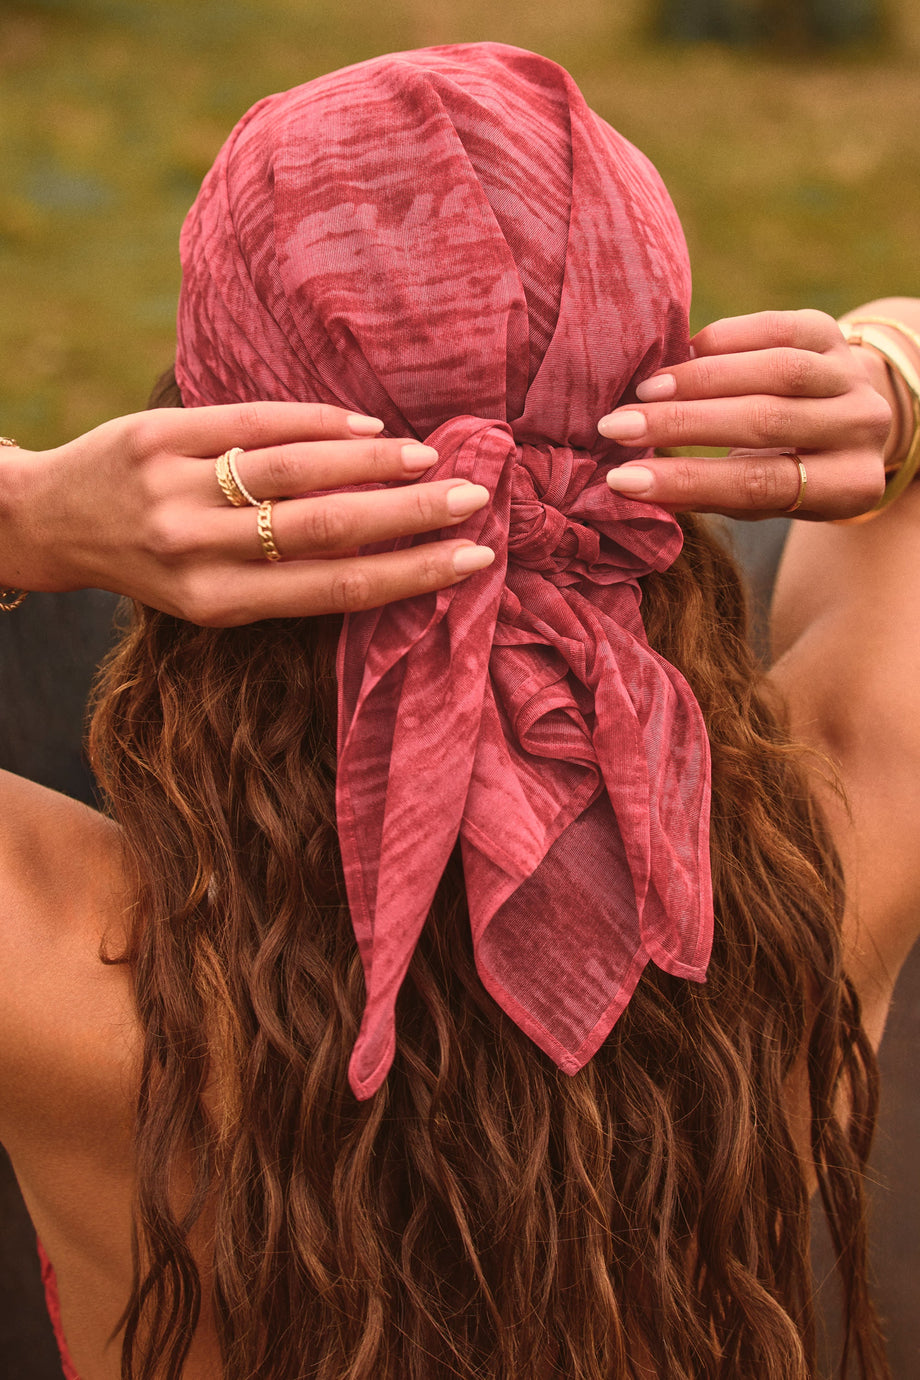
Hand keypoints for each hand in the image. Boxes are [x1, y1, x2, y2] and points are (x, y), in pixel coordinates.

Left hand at [0, 403, 492, 624]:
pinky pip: (254, 422)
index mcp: (218, 604)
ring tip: (429, 457)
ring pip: (296, 470)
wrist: (54, 522)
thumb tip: (387, 553)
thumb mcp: (208, 598)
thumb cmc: (154, 566)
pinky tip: (365, 425)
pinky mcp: (161, 434)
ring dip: (375, 461)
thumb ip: (282, 580)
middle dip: (411, 515)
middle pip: (328, 529)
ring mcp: (178, 489)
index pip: (336, 588)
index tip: (473, 559)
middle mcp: (198, 551)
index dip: (412, 573)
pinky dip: (318, 421)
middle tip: (473, 499)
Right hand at [598, 309, 890, 520]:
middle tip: (618, 428)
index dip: (688, 481)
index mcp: (847, 485)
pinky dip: (725, 339)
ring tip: (645, 391)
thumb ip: (708, 492)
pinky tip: (684, 353)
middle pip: (766, 423)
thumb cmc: (785, 470)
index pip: (759, 485)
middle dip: (683, 425)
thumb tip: (628, 486)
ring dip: (700, 379)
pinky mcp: (832, 332)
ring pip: (775, 371)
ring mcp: (851, 375)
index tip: (623, 479)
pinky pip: (778, 329)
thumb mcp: (760, 498)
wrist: (843, 420)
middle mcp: (861, 427)